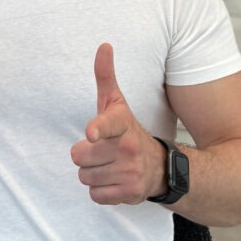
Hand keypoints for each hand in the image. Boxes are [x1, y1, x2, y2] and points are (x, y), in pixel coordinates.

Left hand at [70, 43, 165, 204]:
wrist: (160, 167)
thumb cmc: (127, 130)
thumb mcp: (116, 103)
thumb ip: (105, 75)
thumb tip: (104, 45)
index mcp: (122, 123)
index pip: (108, 123)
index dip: (98, 128)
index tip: (91, 132)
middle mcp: (128, 147)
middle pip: (79, 155)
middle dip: (85, 155)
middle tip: (101, 150)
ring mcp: (131, 171)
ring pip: (84, 176)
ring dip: (91, 173)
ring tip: (108, 165)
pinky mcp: (130, 193)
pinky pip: (95, 195)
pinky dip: (100, 191)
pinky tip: (113, 180)